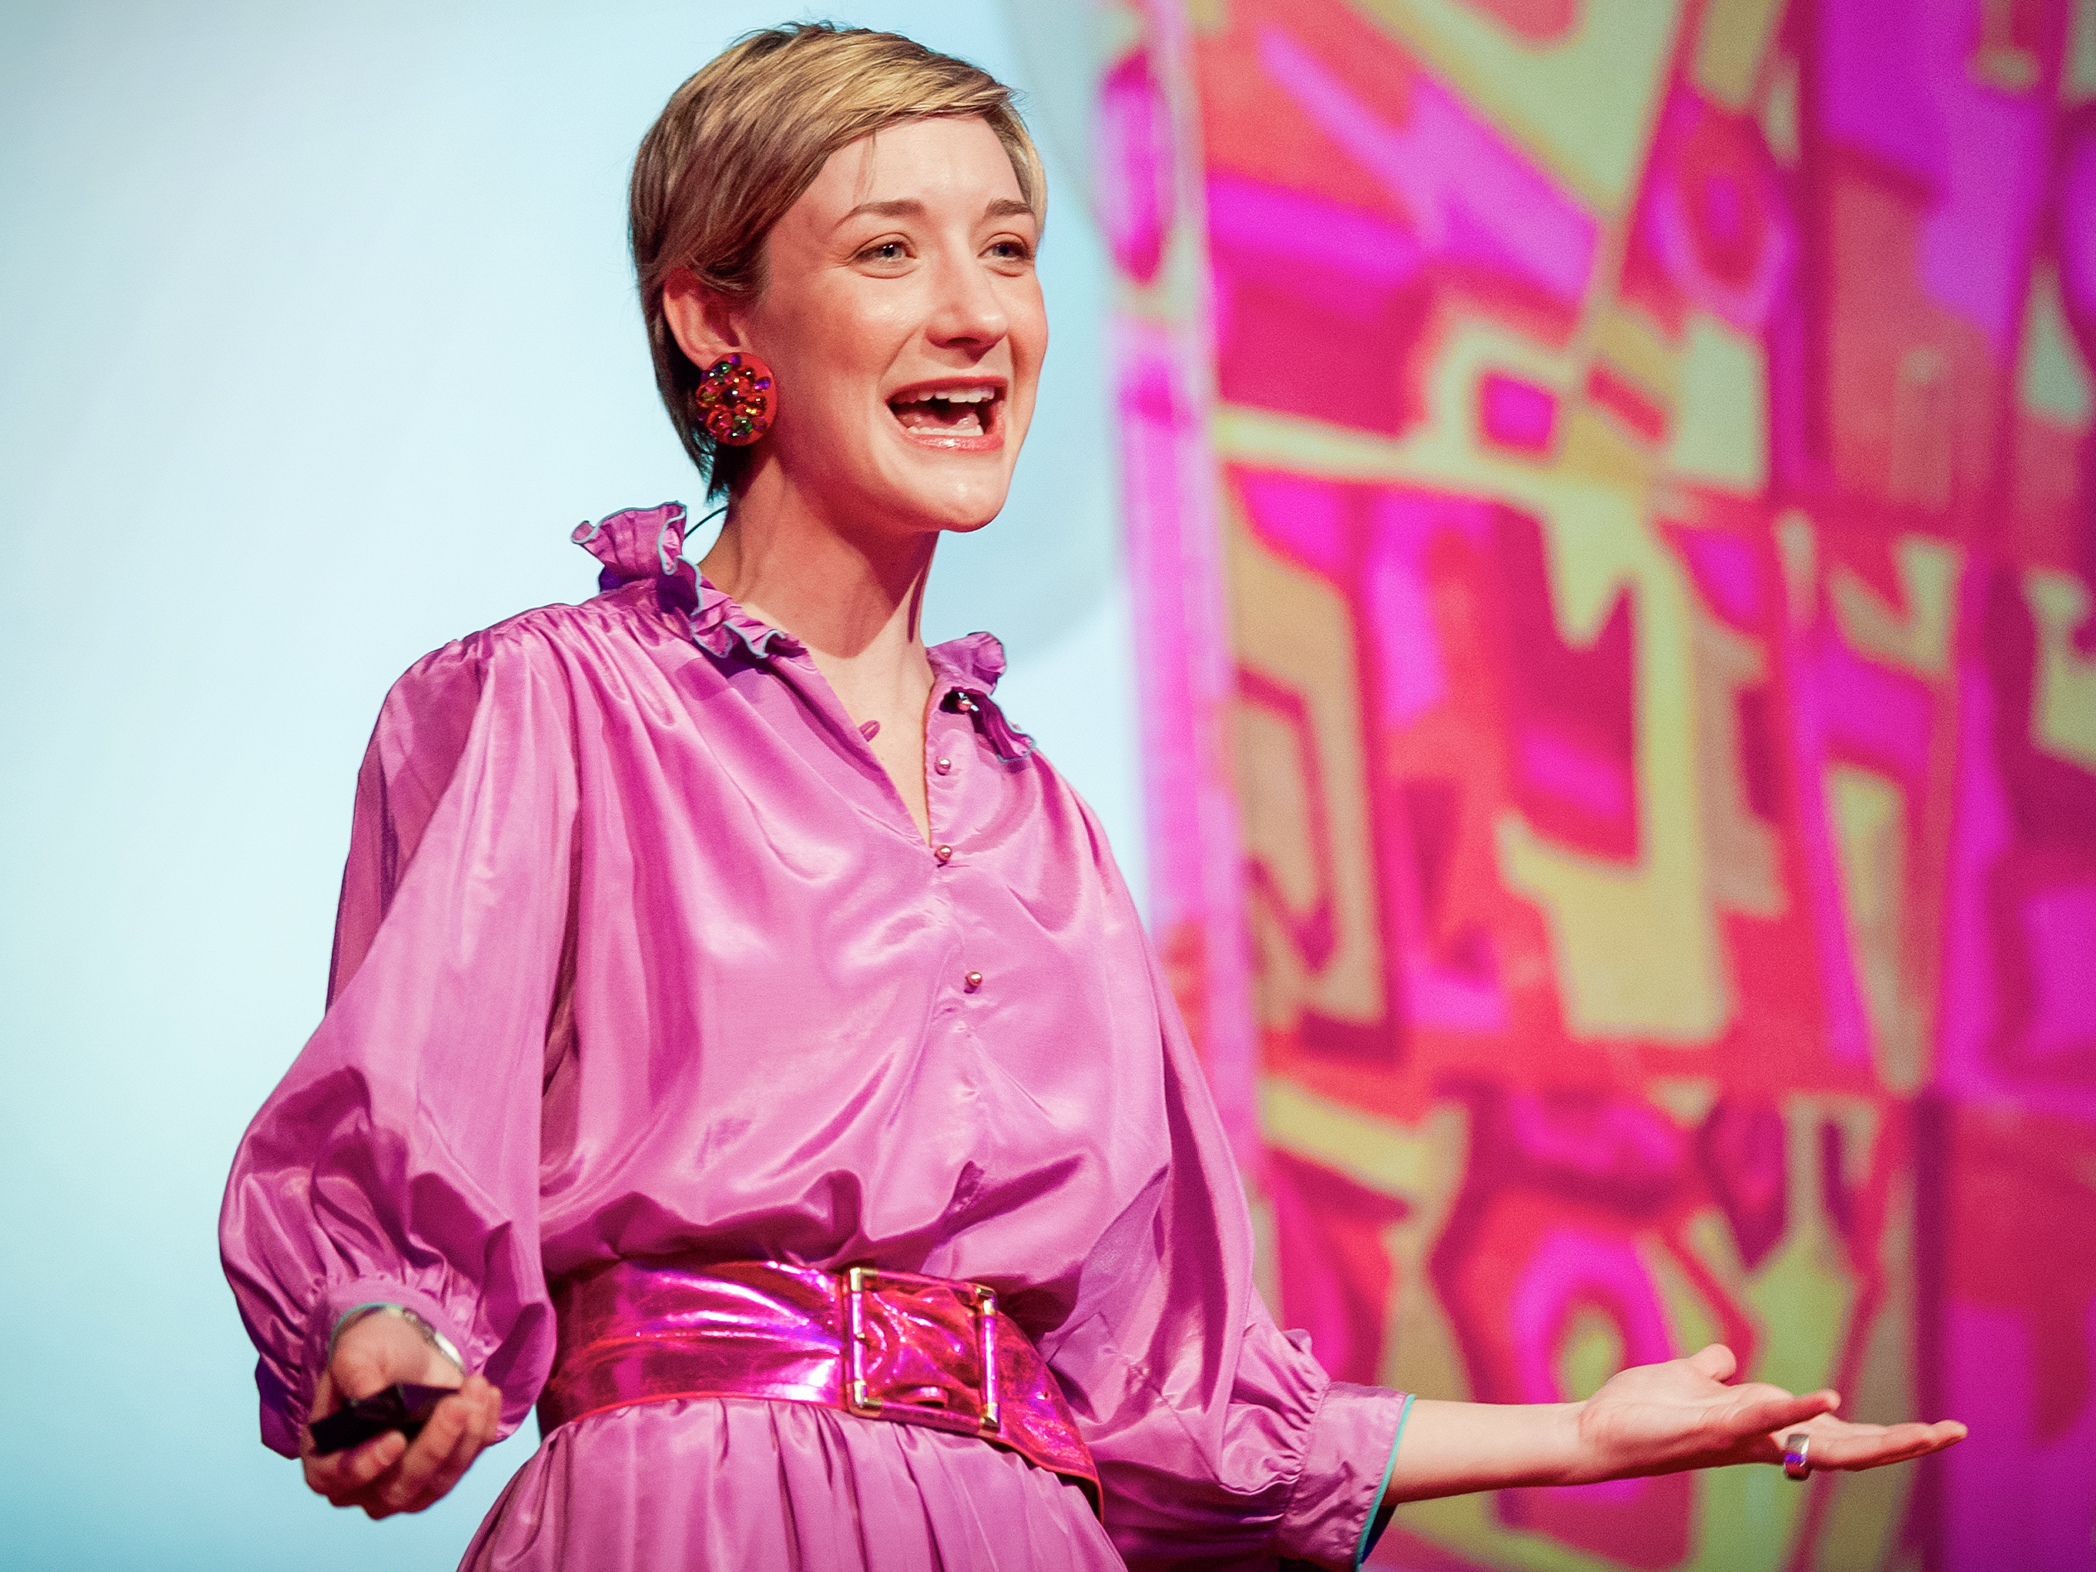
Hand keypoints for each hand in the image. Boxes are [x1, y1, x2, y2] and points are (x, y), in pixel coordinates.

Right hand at [299, 1310, 503, 1517]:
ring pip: (437, 1483)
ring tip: (477, 1390)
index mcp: (325, 1457)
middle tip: (456, 1405)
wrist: (408, 1354)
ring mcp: (405, 1485)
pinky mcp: (441, 1473)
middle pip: (396, 1488)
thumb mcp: (357, 1351)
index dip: (364, 1466)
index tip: (396, 1439)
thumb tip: (367, 1393)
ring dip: (464, 1439)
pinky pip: (465, 1465)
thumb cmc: (373, 1356)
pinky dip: (481, 1432)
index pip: (335, 1479)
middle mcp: (362, 1484)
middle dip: (432, 1447)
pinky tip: (487, 1396)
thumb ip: (354, 1369)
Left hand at [1574, 1344, 1964, 1481]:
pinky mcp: (1713, 1427)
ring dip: (1874, 1438)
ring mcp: (1743, 1437)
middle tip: (1955, 1435)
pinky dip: (1796, 1410)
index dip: (1886, 1435)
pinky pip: (1763, 1420)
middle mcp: (1762, 1439)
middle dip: (1903, 1444)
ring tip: (1924, 1432)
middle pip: (1847, 1448)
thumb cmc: (1642, 1411)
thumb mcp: (1688, 1382)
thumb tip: (1727, 1360)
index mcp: (1765, 1427)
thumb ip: (1714, 1373)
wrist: (1597, 1430)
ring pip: (1819, 1443)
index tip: (1938, 1430)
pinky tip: (1830, 1400)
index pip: (1838, 1435)